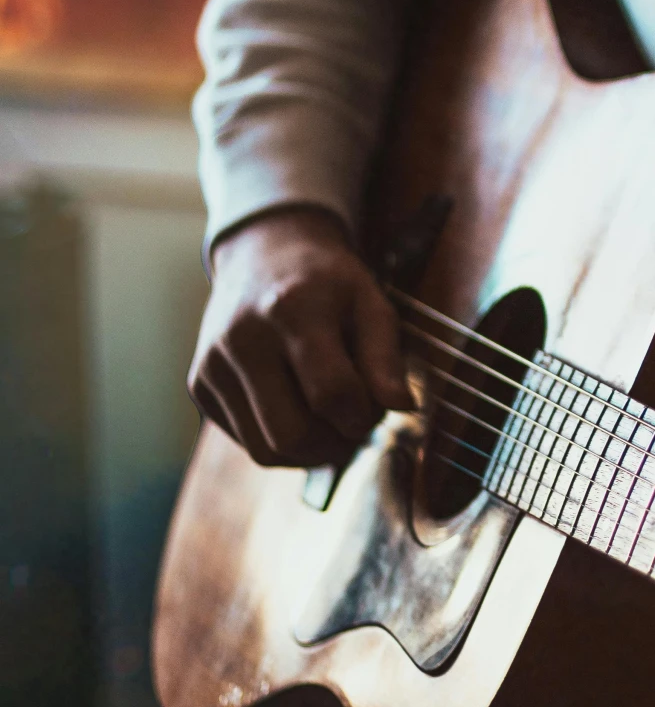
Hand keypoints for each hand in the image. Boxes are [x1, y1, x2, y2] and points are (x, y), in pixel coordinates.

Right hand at [187, 205, 410, 467]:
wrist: (263, 254)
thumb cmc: (327, 282)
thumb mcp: (370, 302)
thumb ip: (385, 357)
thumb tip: (403, 407)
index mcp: (292, 309)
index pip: (332, 394)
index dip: (363, 416)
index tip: (375, 407)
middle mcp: (243, 338)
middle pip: (292, 434)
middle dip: (334, 443)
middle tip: (353, 425)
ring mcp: (213, 363)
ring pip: (265, 450)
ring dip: (308, 452)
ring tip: (330, 423)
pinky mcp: (199, 382)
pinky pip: (246, 441)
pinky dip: (279, 440)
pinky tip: (297, 409)